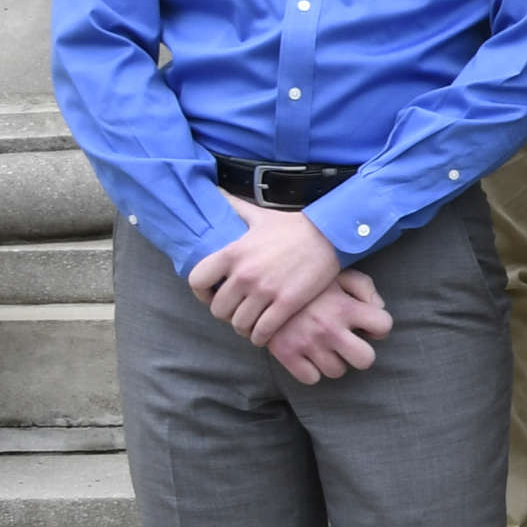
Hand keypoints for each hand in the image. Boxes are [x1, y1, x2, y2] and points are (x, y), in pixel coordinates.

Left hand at [190, 201, 347, 344]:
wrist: (330, 235)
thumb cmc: (294, 226)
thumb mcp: (259, 215)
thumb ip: (234, 206)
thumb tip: (215, 190)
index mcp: (232, 253)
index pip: (197, 281)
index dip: (201, 293)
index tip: (211, 295)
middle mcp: (244, 274)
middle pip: (218, 309)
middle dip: (226, 314)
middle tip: (237, 312)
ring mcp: (266, 291)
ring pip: (239, 323)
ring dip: (243, 328)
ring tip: (251, 324)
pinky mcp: (287, 304)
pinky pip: (263, 331)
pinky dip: (260, 337)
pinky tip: (264, 334)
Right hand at [261, 270, 391, 382]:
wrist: (262, 284)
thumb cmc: (307, 280)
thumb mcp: (337, 274)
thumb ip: (364, 287)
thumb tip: (378, 308)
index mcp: (345, 306)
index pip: (383, 325)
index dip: (379, 326)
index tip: (367, 324)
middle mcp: (329, 327)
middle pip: (365, 360)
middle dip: (361, 353)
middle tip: (349, 344)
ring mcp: (307, 343)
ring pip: (336, 371)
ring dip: (334, 361)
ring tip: (324, 345)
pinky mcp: (286, 354)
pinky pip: (311, 378)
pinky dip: (311, 370)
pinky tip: (307, 354)